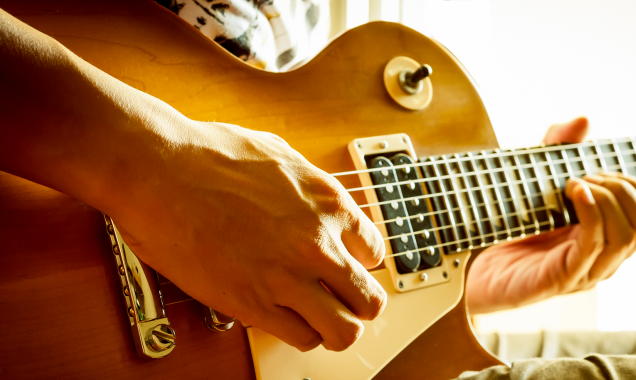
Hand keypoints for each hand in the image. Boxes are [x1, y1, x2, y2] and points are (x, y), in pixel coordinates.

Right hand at [111, 120, 386, 351]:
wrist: (158, 169)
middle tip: (340, 299)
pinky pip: (301, 339)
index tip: (346, 265)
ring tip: (318, 318)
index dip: (359, 262)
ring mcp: (288, 278)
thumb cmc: (209, 154)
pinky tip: (284, 318)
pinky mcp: (253, 304)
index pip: (375, 252)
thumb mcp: (281, 155)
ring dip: (334, 327)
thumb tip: (321, 204)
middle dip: (358, 303)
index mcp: (329, 204)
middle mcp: (318, 244)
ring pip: (344, 331)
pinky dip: (299, 334)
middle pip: (370, 300)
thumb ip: (311, 187)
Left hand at [466, 117, 635, 313]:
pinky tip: (575, 192)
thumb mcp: (537, 181)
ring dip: (607, 199)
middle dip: (625, 188)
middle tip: (586, 176)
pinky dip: (590, 213)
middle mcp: (606, 259)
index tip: (603, 170)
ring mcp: (587, 271)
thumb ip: (559, 150)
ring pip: (627, 236)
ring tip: (575, 184)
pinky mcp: (562, 278)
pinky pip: (593, 246)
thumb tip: (584, 119)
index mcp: (610, 238)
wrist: (474, 267)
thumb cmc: (510, 228)